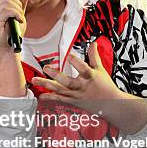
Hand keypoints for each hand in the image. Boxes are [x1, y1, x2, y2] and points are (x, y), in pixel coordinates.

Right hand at [0, 0, 27, 49]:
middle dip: (17, 3)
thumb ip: (20, 2)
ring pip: (7, 2)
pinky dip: (17, 14)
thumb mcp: (18, 13)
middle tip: (19, 14)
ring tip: (18, 18)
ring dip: (18, 10)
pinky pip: (7, 10)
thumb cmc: (12, 31)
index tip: (17, 6)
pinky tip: (19, 20)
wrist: (9, 46)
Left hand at [31, 42, 146, 133]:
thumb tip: (94, 43)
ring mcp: (77, 95)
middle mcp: (82, 86)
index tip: (69, 56)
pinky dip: (50, 98)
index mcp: (90, 76)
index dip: (76, 62)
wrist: (112, 104)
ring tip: (35, 80)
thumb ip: (94, 56)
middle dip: (56, 75)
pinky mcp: (73, 102)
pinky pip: (60, 100)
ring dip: (47, 85)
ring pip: (60, 90)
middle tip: (45, 68)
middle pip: (68, 81)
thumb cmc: (106, 86)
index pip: (83, 68)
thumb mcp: (100, 69)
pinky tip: (41, 95)